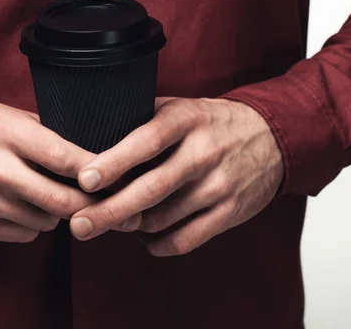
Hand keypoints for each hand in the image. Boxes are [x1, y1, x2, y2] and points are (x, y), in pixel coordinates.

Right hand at [0, 96, 96, 242]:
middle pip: (61, 202)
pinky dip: (34, 224)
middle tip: (106, 202)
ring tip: (57, 197)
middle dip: (90, 205)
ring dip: (58, 214)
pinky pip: (23, 234)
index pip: (66, 159)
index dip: (99, 171)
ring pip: (45, 222)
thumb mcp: (10, 115)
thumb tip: (89, 157)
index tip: (119, 176)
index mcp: (8, 135)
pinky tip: (29, 206)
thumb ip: (47, 136)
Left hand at [69, 97, 283, 255]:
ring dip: (131, 225)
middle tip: (78, 225)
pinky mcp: (230, 212)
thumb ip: (139, 121)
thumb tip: (88, 139)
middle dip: (110, 211)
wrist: (272, 136)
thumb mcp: (178, 108)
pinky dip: (157, 243)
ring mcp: (219, 185)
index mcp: (185, 120)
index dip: (113, 162)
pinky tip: (143, 235)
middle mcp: (203, 153)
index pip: (145, 142)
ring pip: (163, 218)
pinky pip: (185, 239)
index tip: (83, 180)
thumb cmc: (208, 123)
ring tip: (111, 220)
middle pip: (151, 189)